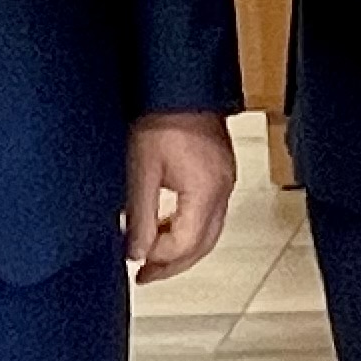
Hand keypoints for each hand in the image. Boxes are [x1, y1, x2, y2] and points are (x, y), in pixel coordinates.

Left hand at [124, 113, 234, 280]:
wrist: (180, 85)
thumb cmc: (160, 118)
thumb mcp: (141, 171)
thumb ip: (140, 217)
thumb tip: (137, 252)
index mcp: (205, 191)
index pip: (186, 244)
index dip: (159, 258)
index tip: (134, 260)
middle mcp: (222, 189)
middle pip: (203, 245)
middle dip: (174, 264)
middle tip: (145, 275)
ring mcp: (225, 181)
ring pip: (209, 232)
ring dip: (182, 249)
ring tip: (152, 256)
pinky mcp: (221, 172)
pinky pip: (210, 214)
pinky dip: (189, 228)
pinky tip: (167, 227)